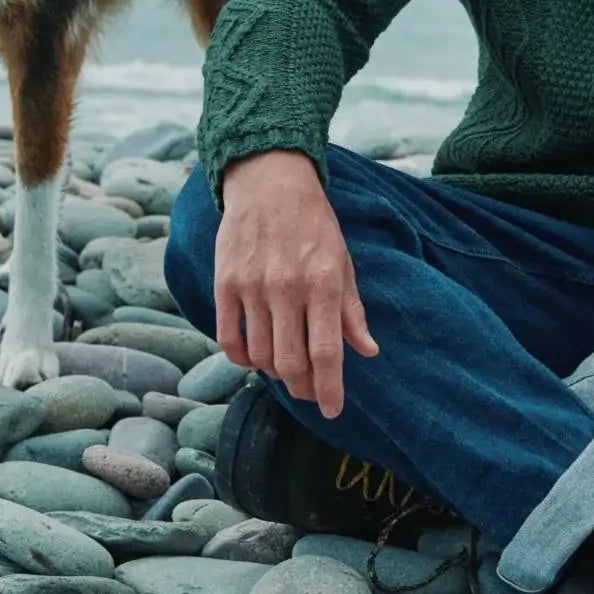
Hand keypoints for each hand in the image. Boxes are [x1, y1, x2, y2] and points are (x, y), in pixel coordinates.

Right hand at [214, 150, 377, 419]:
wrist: (269, 182)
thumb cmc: (313, 224)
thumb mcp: (344, 261)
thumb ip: (352, 310)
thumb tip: (367, 350)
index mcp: (323, 283)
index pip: (326, 352)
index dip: (329, 388)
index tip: (332, 411)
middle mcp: (287, 288)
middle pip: (291, 362)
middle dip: (303, 388)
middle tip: (310, 392)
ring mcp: (252, 286)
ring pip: (260, 355)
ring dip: (275, 372)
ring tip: (286, 370)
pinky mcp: (225, 283)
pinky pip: (229, 337)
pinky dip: (242, 358)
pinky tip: (254, 358)